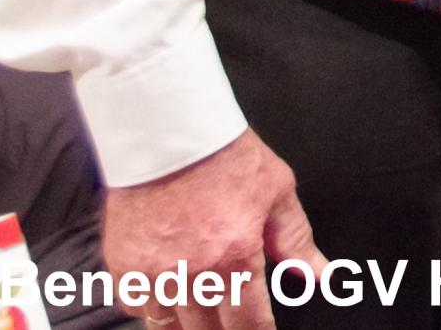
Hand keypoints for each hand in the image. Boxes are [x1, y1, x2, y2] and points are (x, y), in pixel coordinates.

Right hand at [102, 128, 316, 329]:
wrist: (168, 131)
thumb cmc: (224, 156)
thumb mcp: (277, 192)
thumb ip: (296, 240)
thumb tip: (316, 275)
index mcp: (234, 258)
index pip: (248, 325)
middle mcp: (192, 274)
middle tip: (232, 321)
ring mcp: (153, 274)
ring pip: (170, 328)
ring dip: (190, 324)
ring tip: (203, 316)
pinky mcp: (123, 267)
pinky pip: (138, 307)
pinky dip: (155, 308)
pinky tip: (171, 295)